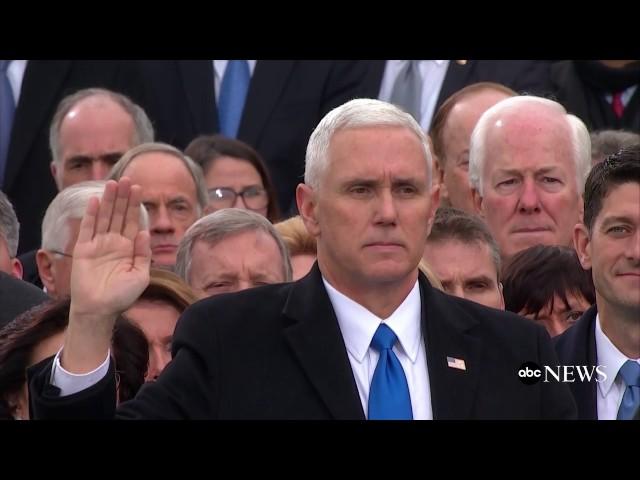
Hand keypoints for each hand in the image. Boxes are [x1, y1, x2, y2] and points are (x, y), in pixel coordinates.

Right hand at [70, 178, 150, 319]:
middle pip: (120, 215)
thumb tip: (146, 232)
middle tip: (127, 179)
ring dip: (109, 201)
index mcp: (130, 248)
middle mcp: (114, 243)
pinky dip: (92, 214)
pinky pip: (88, 228)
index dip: (135, 205)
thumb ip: (143, 254)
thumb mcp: (141, 276)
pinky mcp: (84, 249)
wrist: (99, 309)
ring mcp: (99, 244)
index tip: (139, 188)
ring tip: (113, 183)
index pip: (133, 221)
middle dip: (123, 197)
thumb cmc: (122, 296)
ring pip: (105, 217)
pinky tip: (96, 200)